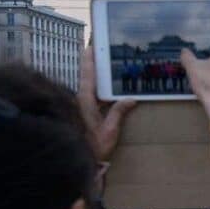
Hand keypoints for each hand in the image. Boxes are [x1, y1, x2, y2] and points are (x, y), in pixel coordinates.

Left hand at [78, 46, 136, 160]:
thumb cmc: (94, 148)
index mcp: (85, 101)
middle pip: (86, 77)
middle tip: (99, 49)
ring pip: (88, 86)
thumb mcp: (109, 131)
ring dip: (95, 75)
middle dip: (92, 63)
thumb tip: (130, 99)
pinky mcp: (83, 114)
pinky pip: (91, 96)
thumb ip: (118, 113)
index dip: (89, 60)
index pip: (87, 75)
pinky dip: (98, 88)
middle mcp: (80, 101)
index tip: (91, 45)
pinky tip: (107, 88)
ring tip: (105, 64)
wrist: (79, 162)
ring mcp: (81, 107)